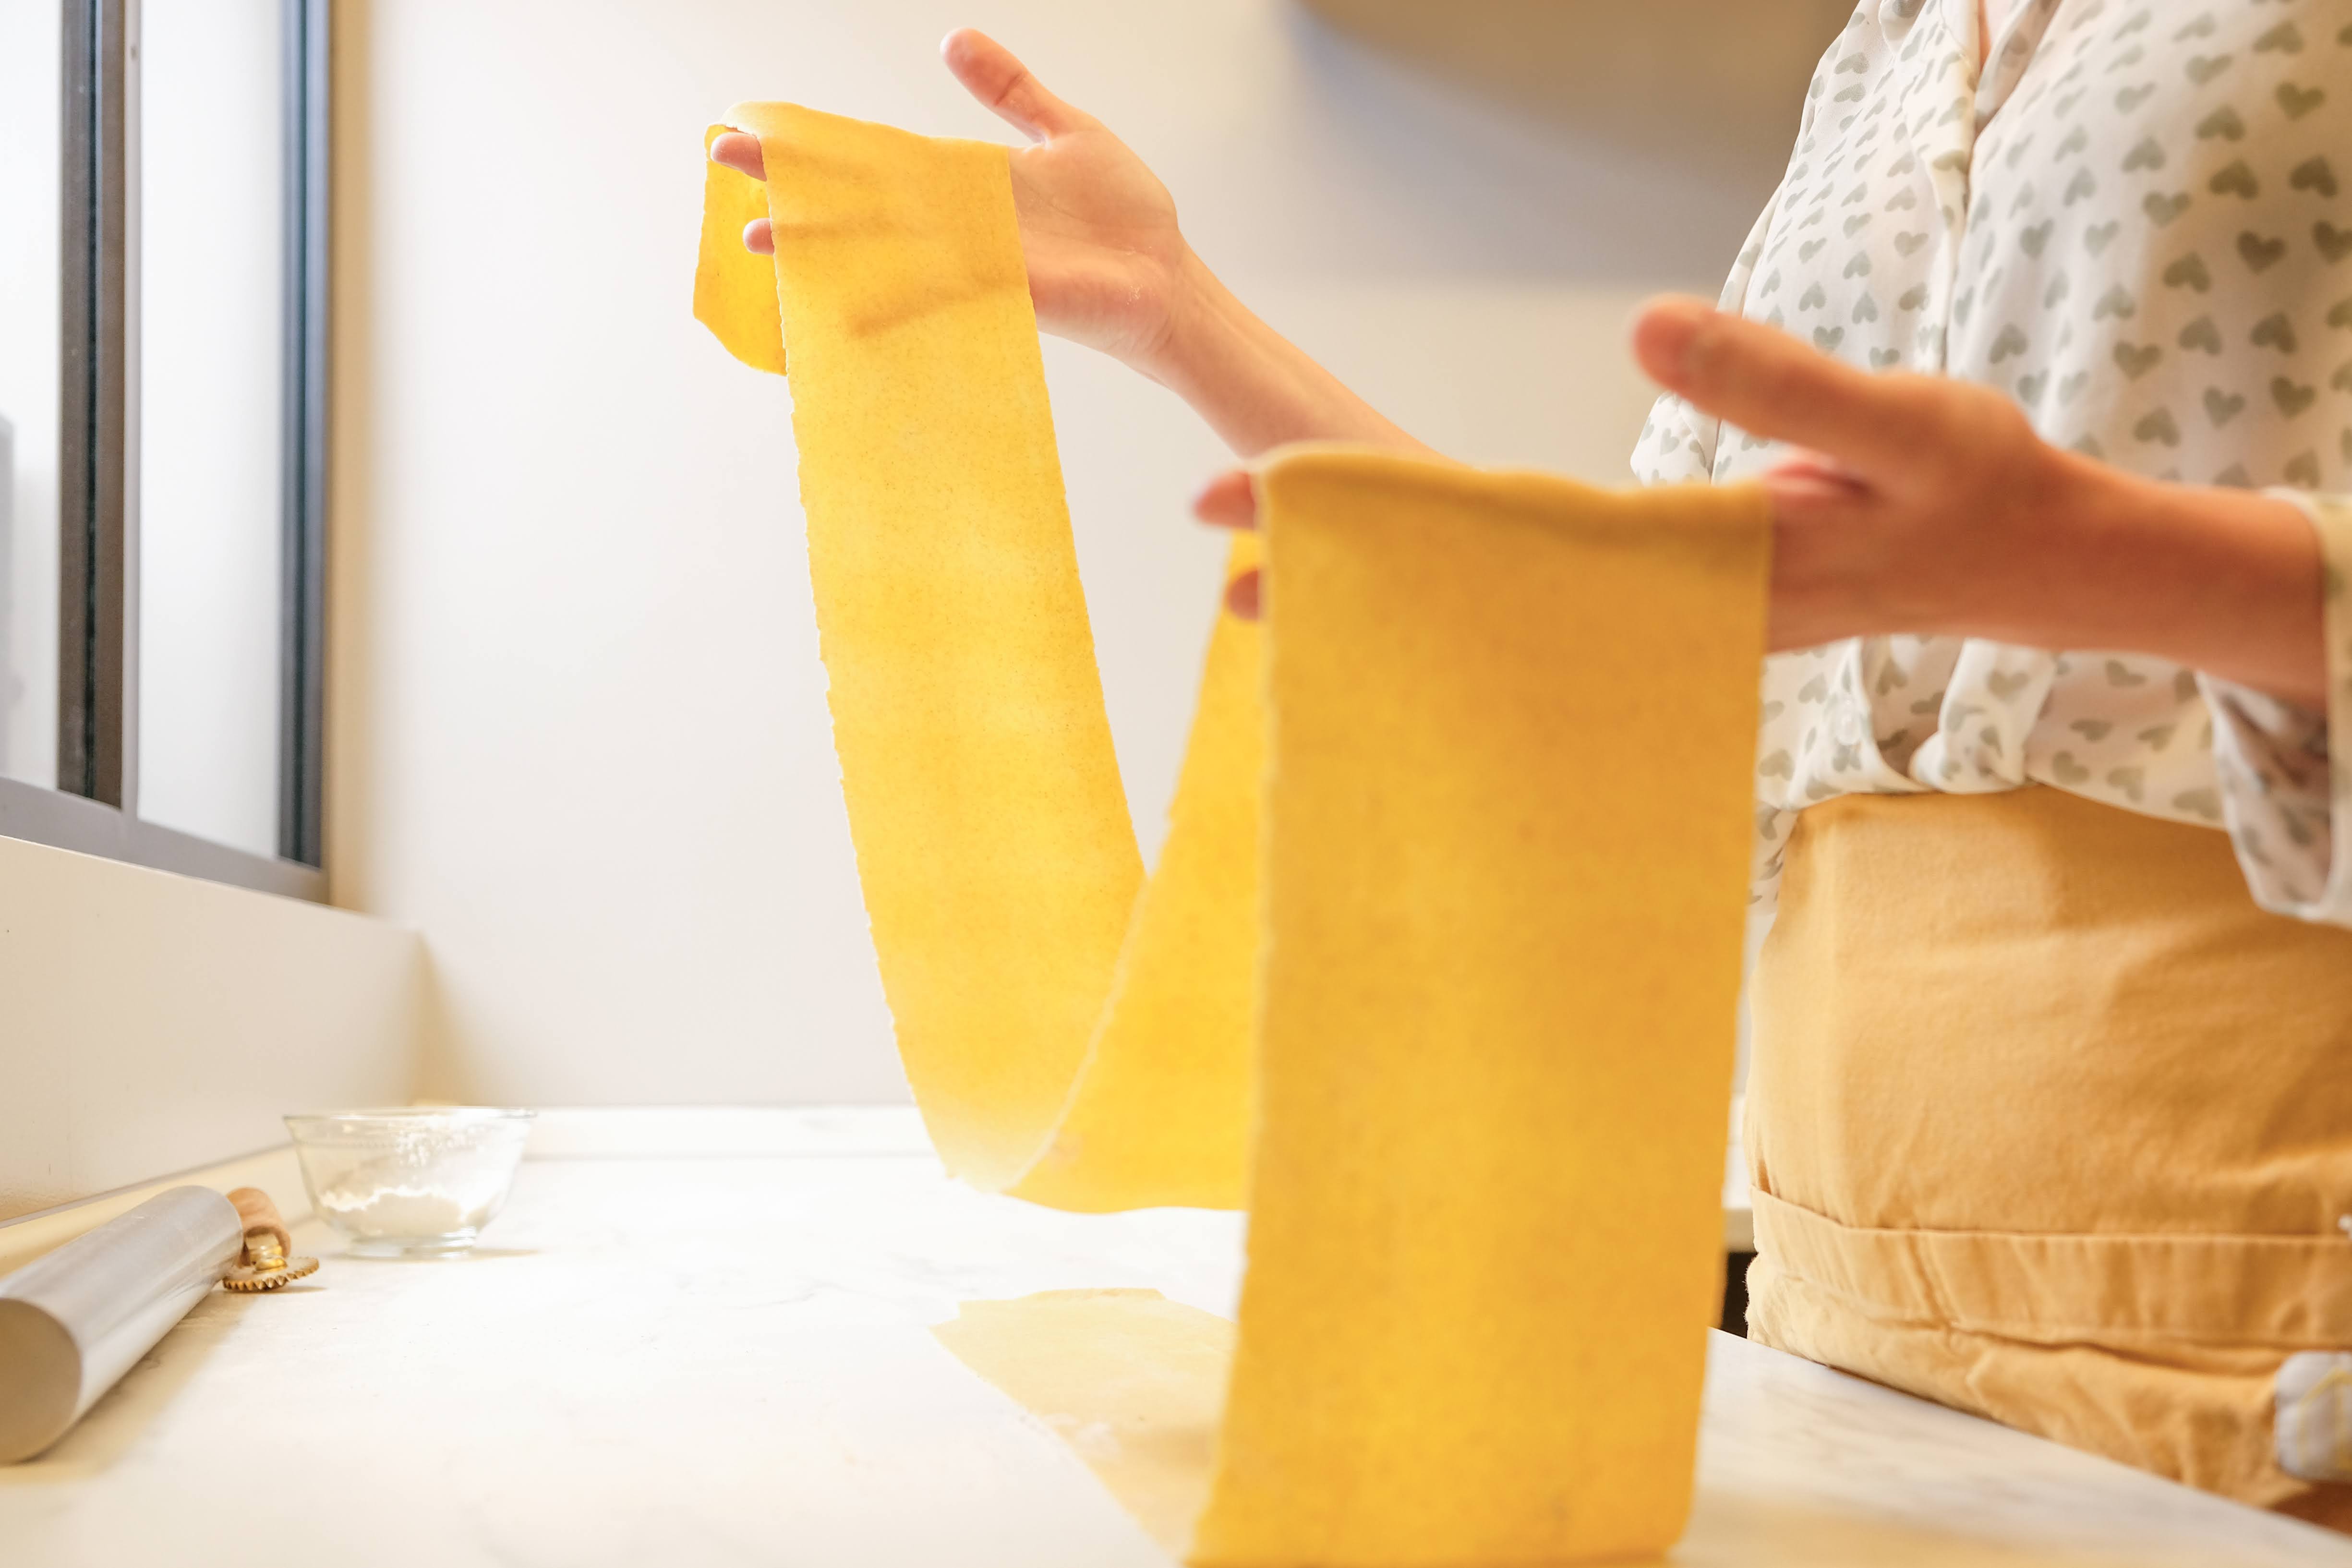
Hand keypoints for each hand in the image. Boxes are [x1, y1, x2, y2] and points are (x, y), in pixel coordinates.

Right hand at [710, 30, 1190, 367]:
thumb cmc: (1124, 213)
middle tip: (725, 158)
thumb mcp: (1063, 130)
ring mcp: (973, 260)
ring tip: (756, 236)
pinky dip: (890, 301)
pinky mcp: (1003, 291)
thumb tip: (952, 39)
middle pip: (860, 194)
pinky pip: (937, 295)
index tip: (761, 124)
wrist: (1167, 274)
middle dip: (794, 178)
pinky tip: (842, 307)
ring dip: (818, 242)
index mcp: (965, 179)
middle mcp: (956, 221)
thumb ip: (1009, 90)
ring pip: (879, 246)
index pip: (878, 152)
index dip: (821, 138)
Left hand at [1193, 299, 2079, 636]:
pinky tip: (1411, 575)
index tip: (1260, 519)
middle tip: (1215, 552)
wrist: (2034, 565)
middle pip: (1474, 594)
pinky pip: (1554, 591)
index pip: (1502, 549)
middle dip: (1348, 574)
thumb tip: (1647, 335)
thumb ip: (1777, 385)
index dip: (1379, 526)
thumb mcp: (1900, 426)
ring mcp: (1666, 608)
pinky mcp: (1679, 591)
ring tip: (1277, 570)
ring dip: (1396, 586)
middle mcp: (1660, 609)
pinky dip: (1473, 582)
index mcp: (1695, 571)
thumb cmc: (1976, 494)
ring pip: (1504, 604)